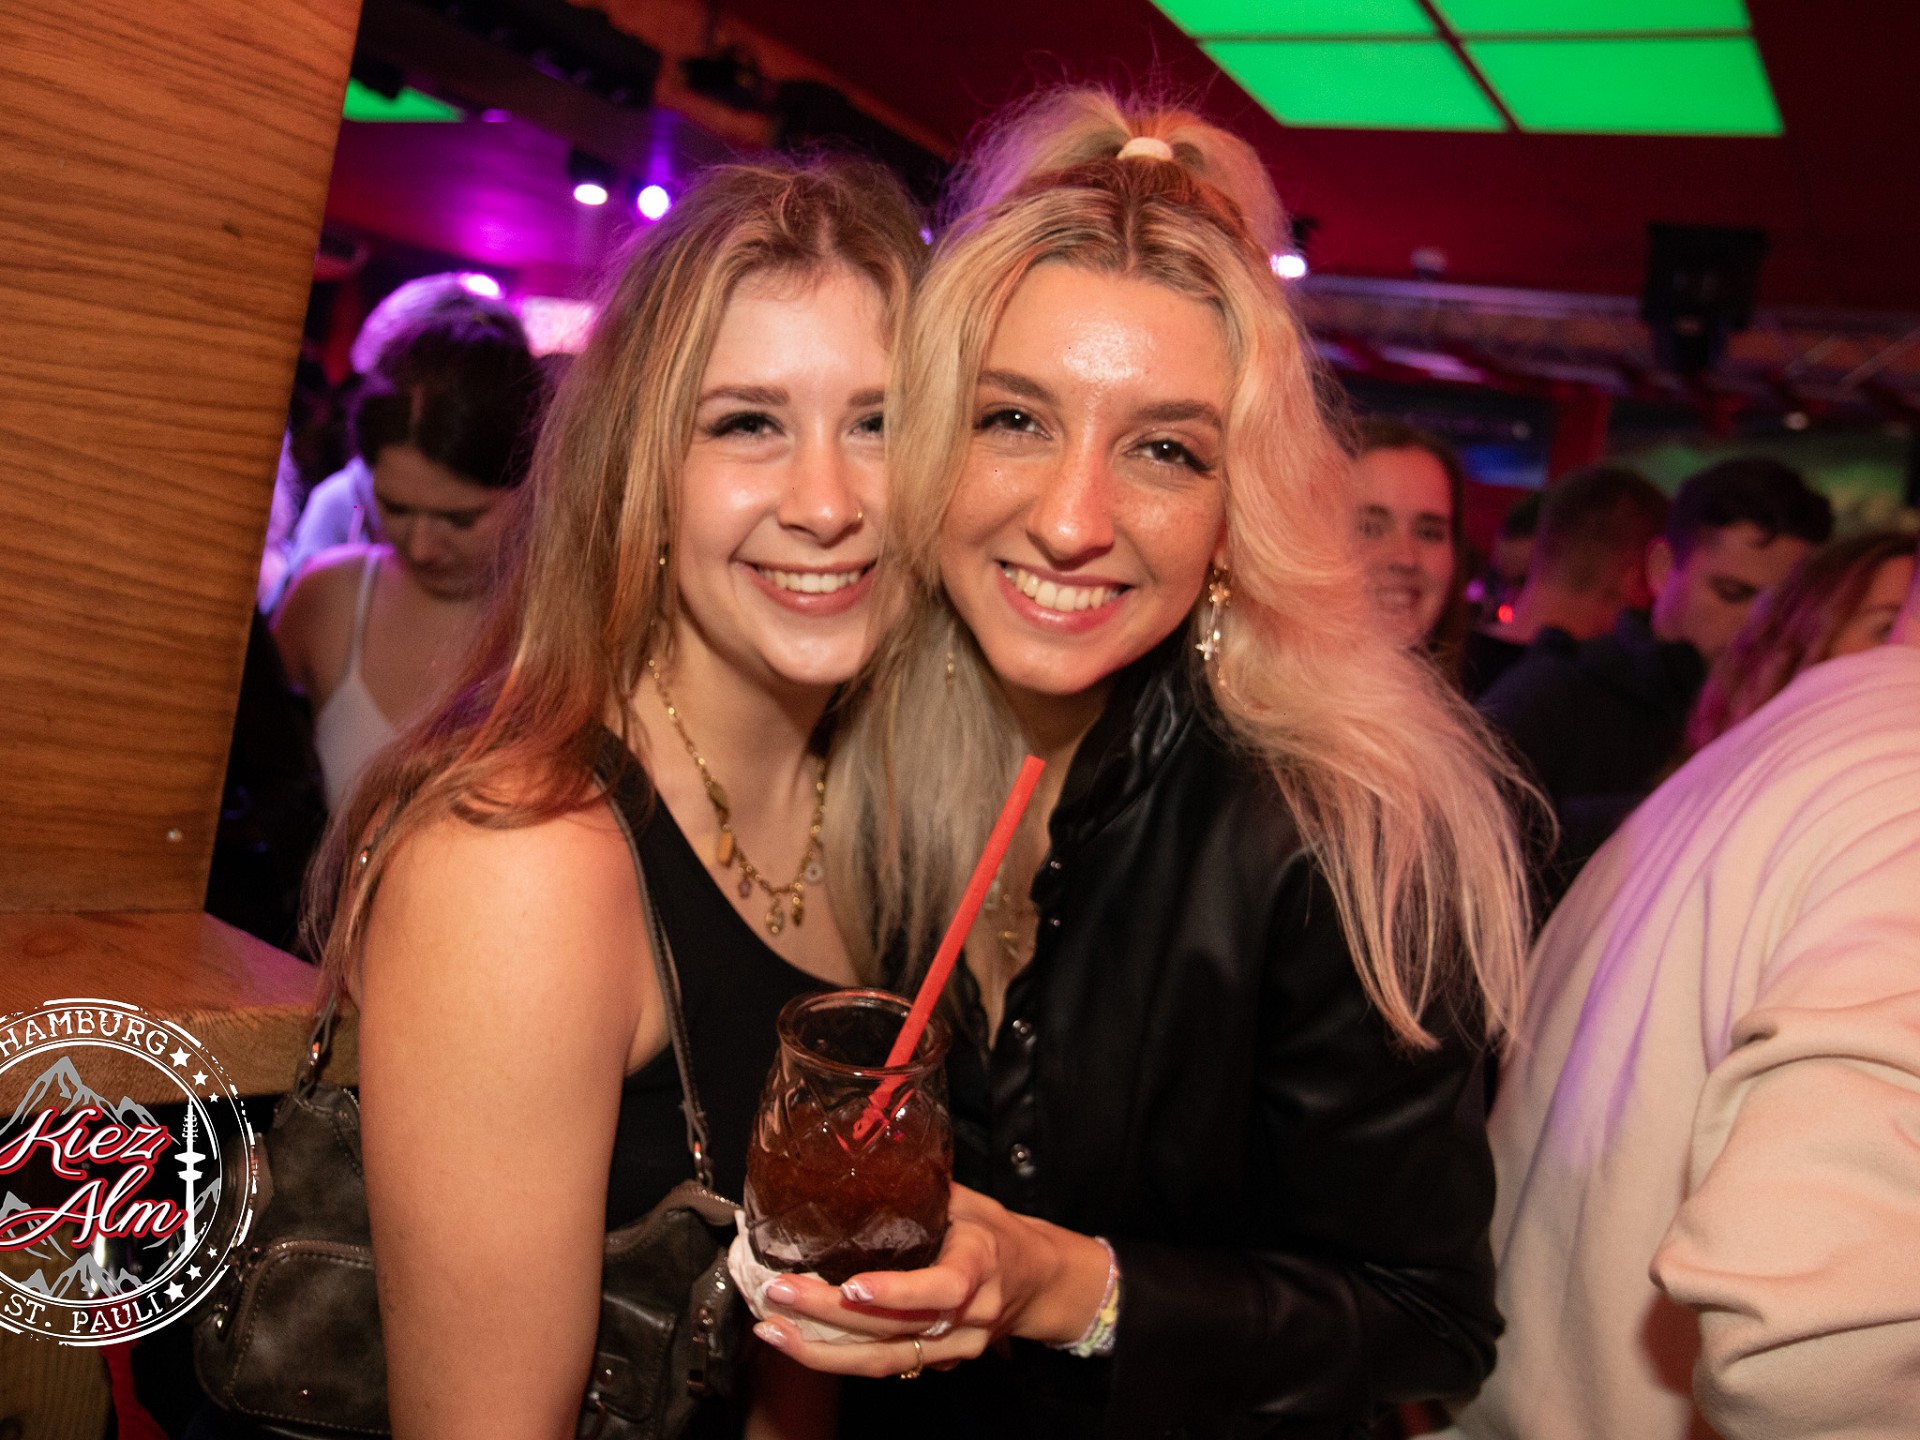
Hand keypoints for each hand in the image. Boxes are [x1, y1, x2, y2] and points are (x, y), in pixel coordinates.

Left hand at [749, 1185, 1110, 1377]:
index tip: (853, 1287)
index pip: (942, 1290)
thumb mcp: (968, 1202)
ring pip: (884, 1362)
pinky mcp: (936, 1364)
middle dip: (828, 1319)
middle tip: (778, 1296)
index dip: (897, 1294)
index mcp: (979, 1267)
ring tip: (771, 1329)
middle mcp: (966, 1318)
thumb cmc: (997, 1234)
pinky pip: (885, 1365)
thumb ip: (920, 1189)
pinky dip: (837, 1356)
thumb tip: (863, 1155)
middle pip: (895, 1332)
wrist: (1038, 1283)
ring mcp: (952, 1349)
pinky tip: (797, 1339)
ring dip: (820, 1351)